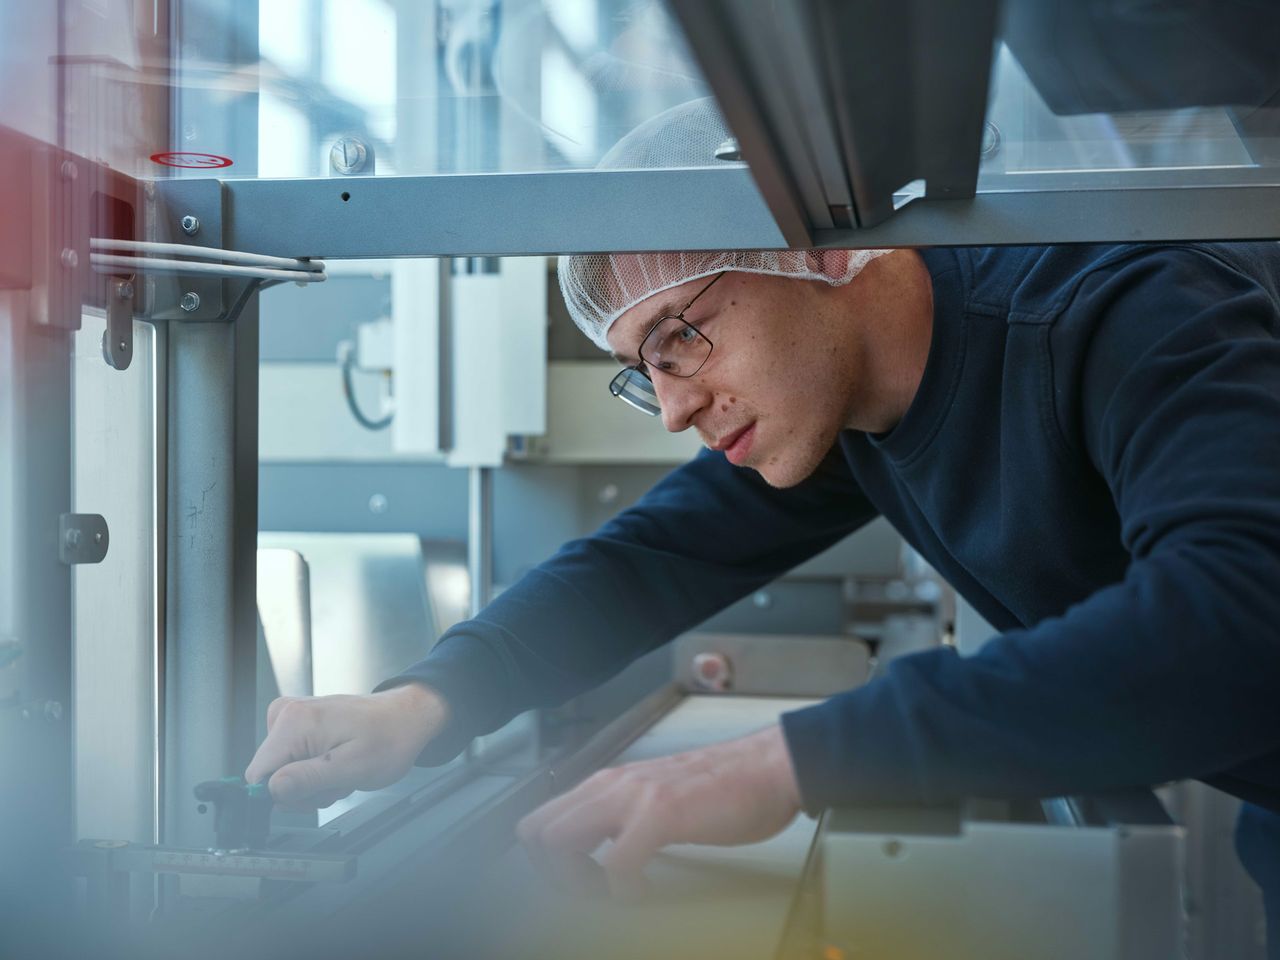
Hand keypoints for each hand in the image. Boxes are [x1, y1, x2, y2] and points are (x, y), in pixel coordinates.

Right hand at [244, 683, 447, 807]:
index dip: (284, 794)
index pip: (258, 776)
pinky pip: (292, 762)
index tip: (314, 792)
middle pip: (272, 776)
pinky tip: (337, 764)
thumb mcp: (352, 768)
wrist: (405, 718)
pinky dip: (316, 771)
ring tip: (342, 770)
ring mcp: (291, 718)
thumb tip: (272, 789)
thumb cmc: (389, 738)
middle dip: (304, 789)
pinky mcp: (298, 725)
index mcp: (294, 722)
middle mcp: (286, 715)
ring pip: (283, 773)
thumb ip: (308, 780)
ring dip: (314, 783)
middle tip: (337, 780)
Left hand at [516, 724, 801, 899]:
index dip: (547, 862)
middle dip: (554, 875)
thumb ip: (624, 814)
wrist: (771, 767)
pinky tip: (646, 890)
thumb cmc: (725, 786)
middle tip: (593, 891)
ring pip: (560, 841)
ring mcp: (634, 795)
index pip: (539, 821)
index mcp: (609, 783)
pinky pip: (618, 863)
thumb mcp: (657, 796)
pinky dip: (625, 890)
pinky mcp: (662, 812)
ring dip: (579, 881)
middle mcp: (612, 784)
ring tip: (616, 891)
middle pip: (536, 833)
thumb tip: (601, 849)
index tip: (580, 881)